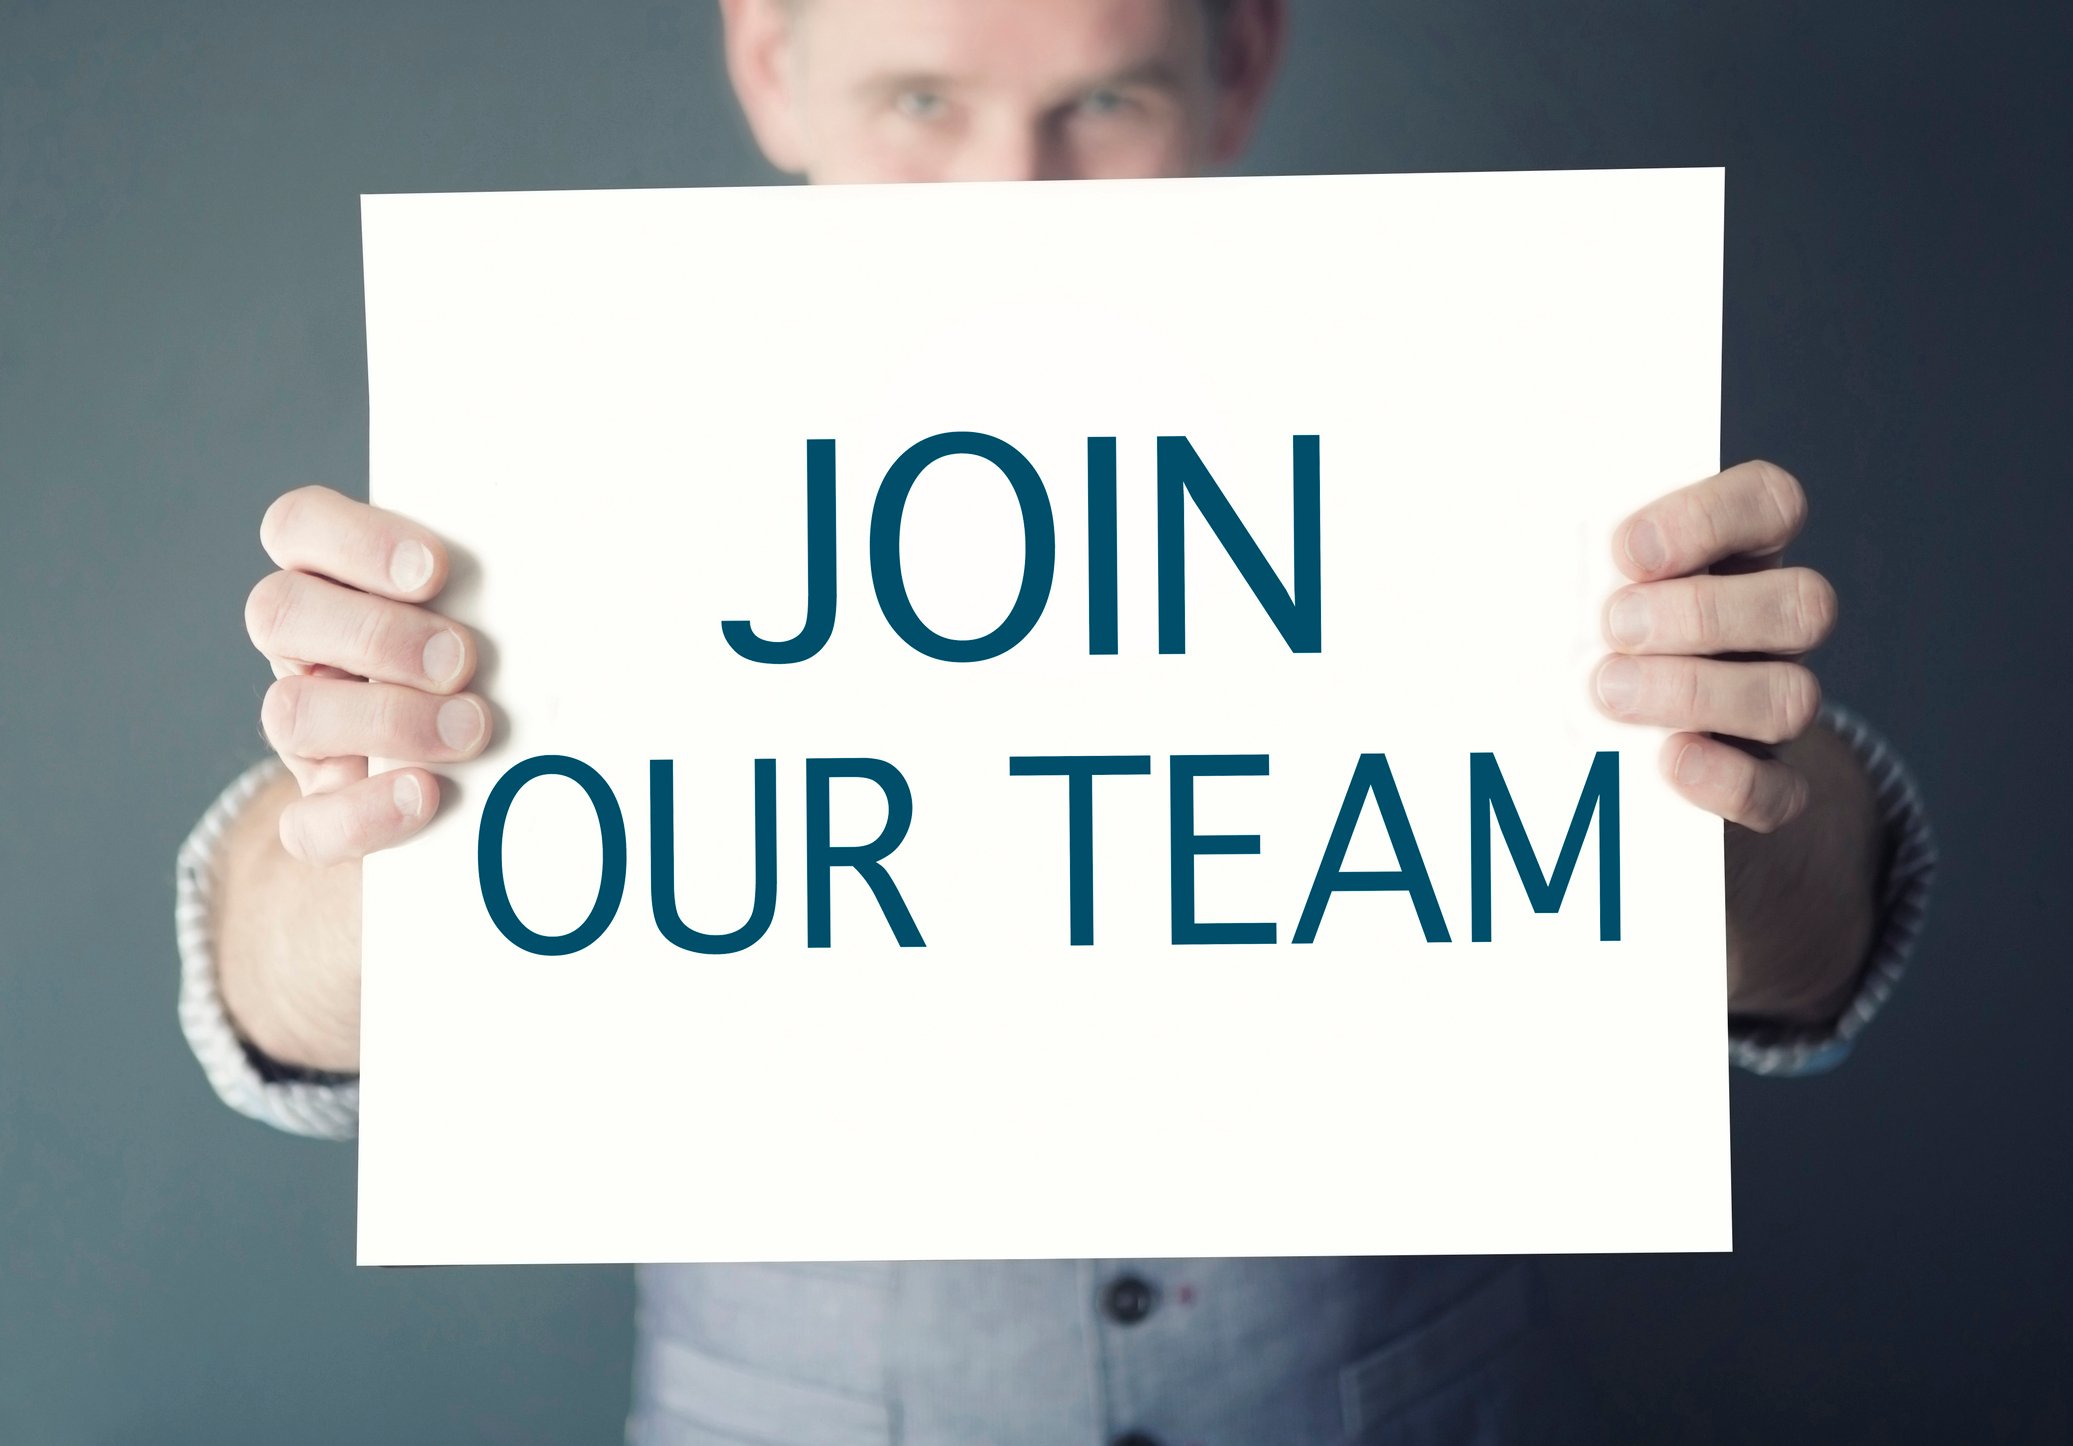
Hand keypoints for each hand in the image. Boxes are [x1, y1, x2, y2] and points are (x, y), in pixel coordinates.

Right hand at [245, 485, 491, 863]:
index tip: (434, 569)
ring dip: (387, 719)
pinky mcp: (320, 811)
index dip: (352, 540)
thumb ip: (502, 588)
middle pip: (277, 613)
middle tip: (463, 659)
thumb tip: (583, 563)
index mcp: (335, 583)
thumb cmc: (500, 666)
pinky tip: (427, 794)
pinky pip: (307, 823)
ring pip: (287, 714)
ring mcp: (305, 734)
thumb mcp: (496, 616)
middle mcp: (304, 652)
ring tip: (472, 728)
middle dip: (378, 635)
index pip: (296, 528)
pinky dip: (366, 811)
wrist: (492, 781)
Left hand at [1592, 460, 1835, 830]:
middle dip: (1702, 613)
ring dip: (1700, 693)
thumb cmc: (1582, 652)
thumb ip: (1561, 571)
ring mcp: (1772, 712)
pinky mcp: (1767, 790)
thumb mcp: (1574, 599)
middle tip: (1613, 626)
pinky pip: (1780, 792)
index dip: (1712, 517)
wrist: (1624, 777)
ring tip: (1610, 692)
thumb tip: (1487, 548)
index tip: (1626, 550)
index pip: (1768, 504)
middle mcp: (1766, 634)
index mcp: (1731, 563)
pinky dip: (1728, 779)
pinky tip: (1668, 764)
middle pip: (1801, 602)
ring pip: (1795, 696)